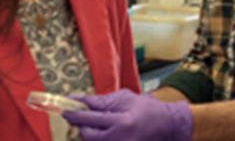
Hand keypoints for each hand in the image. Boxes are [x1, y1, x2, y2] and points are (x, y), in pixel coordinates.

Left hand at [61, 89, 191, 140]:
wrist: (167, 125)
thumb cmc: (147, 109)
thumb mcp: (125, 99)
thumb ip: (103, 101)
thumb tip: (82, 102)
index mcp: (123, 121)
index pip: (91, 117)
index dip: (76, 111)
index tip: (66, 107)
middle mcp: (121, 138)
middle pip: (88, 135)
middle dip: (80, 125)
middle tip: (75, 116)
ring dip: (88, 134)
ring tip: (90, 125)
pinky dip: (99, 138)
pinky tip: (100, 132)